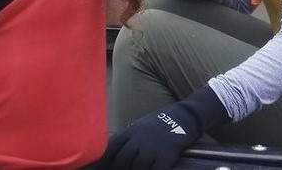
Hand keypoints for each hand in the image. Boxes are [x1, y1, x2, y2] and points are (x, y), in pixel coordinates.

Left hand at [97, 86, 228, 169]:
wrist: (181, 118)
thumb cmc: (157, 125)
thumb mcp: (139, 127)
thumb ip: (127, 139)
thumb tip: (111, 153)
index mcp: (129, 132)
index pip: (111, 148)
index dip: (104, 161)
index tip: (100, 169)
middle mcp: (138, 140)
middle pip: (121, 161)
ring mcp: (151, 149)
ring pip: (135, 169)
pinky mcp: (164, 158)